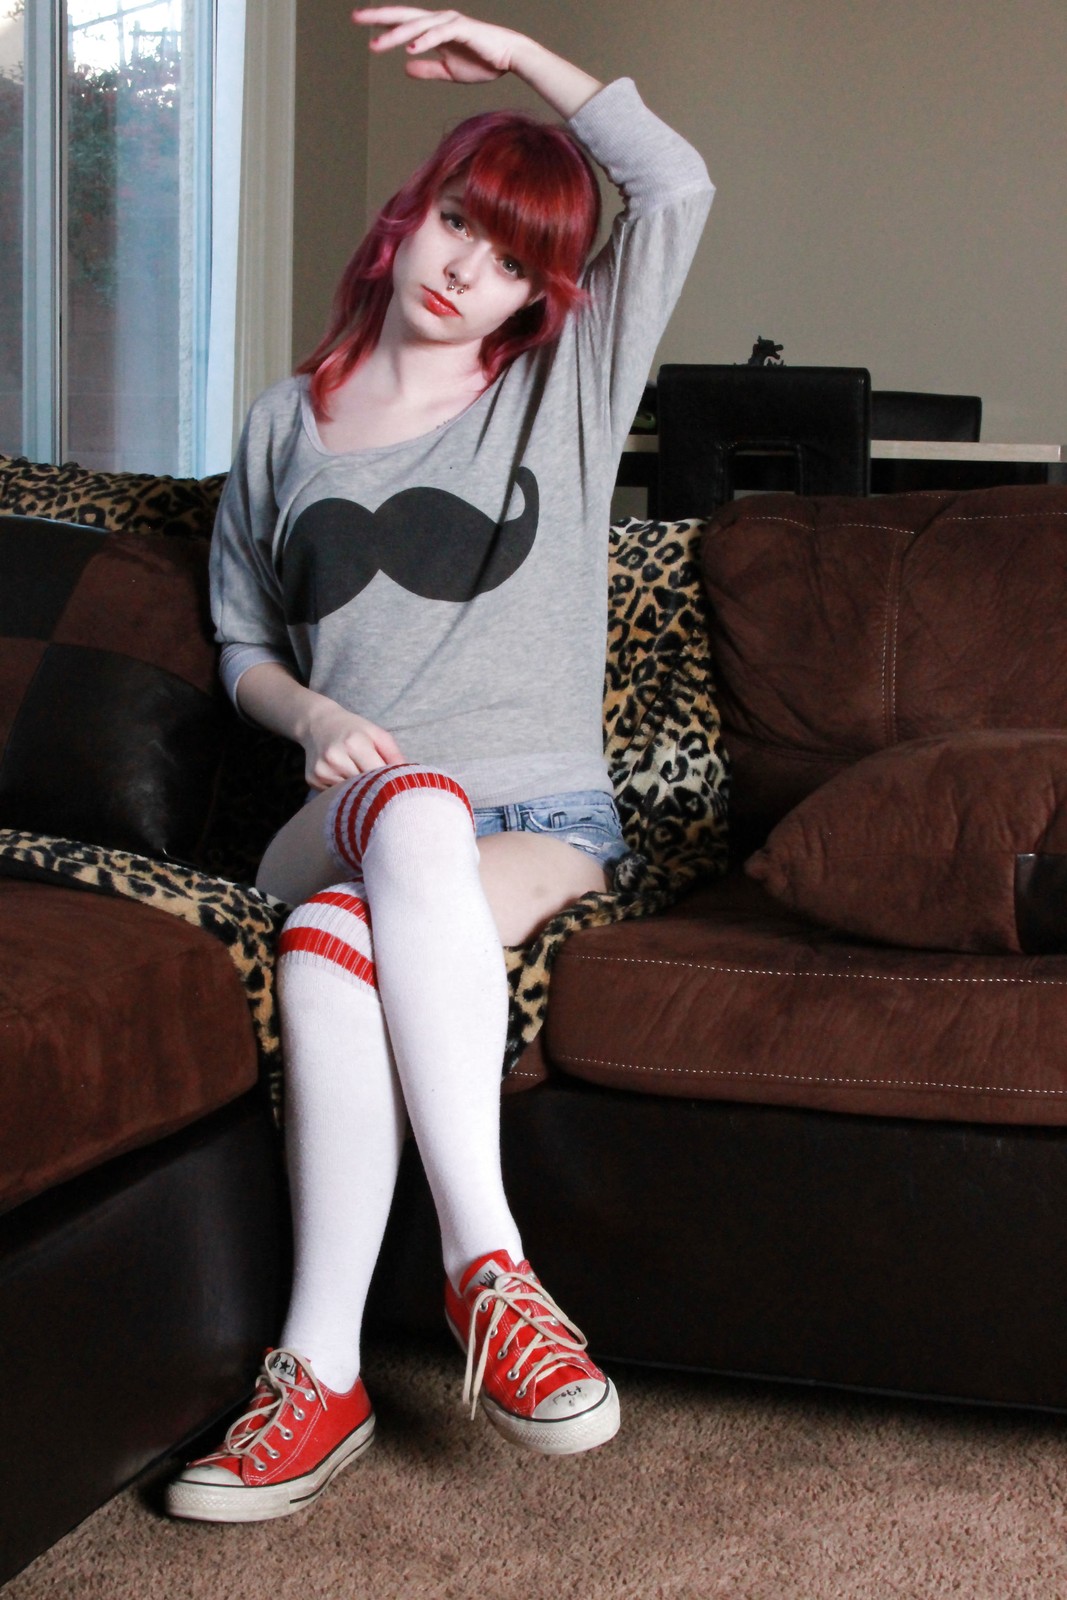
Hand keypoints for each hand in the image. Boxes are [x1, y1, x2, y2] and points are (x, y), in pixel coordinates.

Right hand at [302, 701, 403, 789]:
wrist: (317, 723)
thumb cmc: (353, 729)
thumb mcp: (377, 734)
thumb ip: (395, 754)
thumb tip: (408, 778)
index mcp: (354, 743)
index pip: (378, 773)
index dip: (388, 781)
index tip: (395, 785)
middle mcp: (335, 757)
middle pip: (364, 786)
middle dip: (375, 788)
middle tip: (381, 786)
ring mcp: (322, 770)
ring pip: (350, 793)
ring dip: (359, 791)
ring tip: (360, 777)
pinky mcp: (313, 779)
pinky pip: (335, 794)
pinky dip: (344, 790)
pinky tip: (343, 776)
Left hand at [353, 7, 525, 83]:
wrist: (510, 58)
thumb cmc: (482, 63)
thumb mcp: (449, 71)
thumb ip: (427, 69)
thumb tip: (406, 67)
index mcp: (433, 29)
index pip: (402, 23)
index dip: (382, 23)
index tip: (359, 22)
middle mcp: (438, 20)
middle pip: (403, 16)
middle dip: (379, 17)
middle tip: (355, 18)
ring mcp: (449, 22)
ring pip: (417, 26)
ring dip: (397, 35)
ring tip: (378, 44)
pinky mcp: (462, 29)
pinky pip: (439, 34)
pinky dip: (424, 40)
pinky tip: (410, 49)